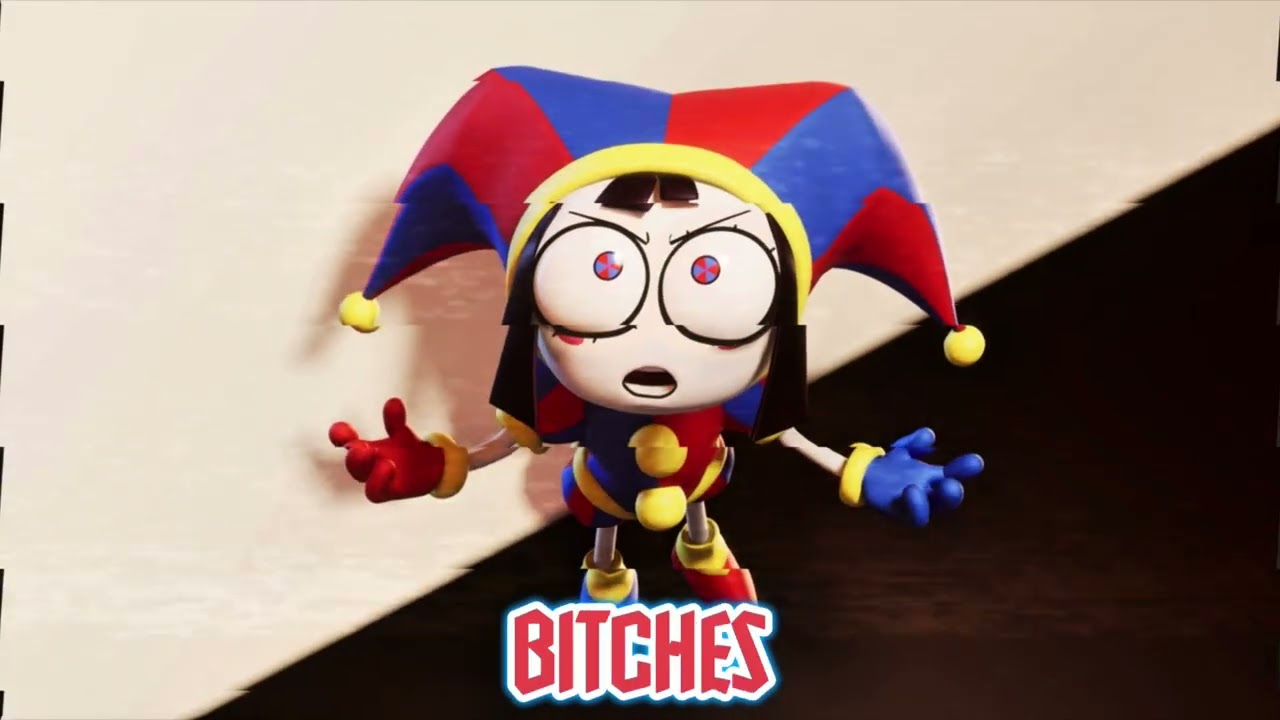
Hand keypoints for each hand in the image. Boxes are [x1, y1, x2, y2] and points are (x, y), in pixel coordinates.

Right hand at [328, 398, 445, 502]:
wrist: (433, 468)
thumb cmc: (409, 450)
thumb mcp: (402, 434)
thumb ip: (396, 421)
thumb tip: (393, 402)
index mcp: (366, 448)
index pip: (346, 441)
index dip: (339, 435)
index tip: (339, 428)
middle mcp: (368, 465)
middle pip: (354, 464)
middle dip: (354, 457)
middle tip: (360, 448)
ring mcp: (378, 479)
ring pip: (363, 478)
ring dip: (366, 470)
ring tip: (381, 460)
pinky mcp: (390, 492)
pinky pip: (376, 492)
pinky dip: (380, 480)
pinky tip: (388, 466)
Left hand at [861, 428, 983, 526]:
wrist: (867, 475)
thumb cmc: (892, 466)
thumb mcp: (904, 451)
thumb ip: (915, 443)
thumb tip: (929, 435)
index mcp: (935, 479)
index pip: (954, 474)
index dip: (964, 469)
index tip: (977, 460)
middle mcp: (928, 494)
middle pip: (946, 500)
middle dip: (951, 495)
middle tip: (952, 485)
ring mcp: (912, 505)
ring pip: (925, 513)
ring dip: (923, 503)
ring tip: (914, 488)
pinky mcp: (897, 511)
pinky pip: (909, 515)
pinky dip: (912, 505)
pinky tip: (910, 490)